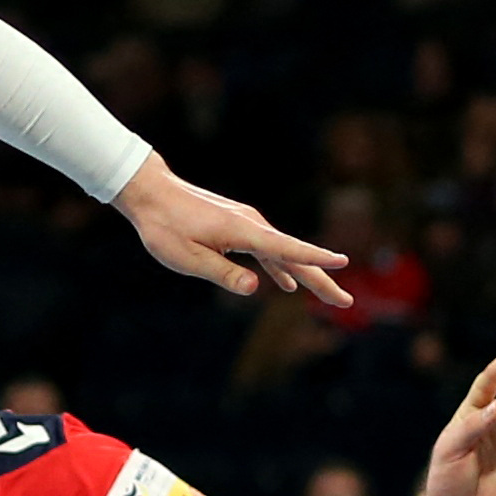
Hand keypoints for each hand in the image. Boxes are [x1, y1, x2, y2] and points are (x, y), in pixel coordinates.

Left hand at [114, 155, 347, 303]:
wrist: (151, 193)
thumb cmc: (165, 228)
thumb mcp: (188, 258)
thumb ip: (222, 273)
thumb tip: (255, 288)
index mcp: (243, 231)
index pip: (286, 249)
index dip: (315, 259)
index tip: (342, 263)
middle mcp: (252, 224)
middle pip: (294, 256)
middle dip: (321, 279)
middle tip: (345, 302)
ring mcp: (246, 224)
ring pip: (283, 254)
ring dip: (306, 275)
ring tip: (328, 295)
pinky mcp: (237, 226)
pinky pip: (267, 250)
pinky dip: (280, 266)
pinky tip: (287, 283)